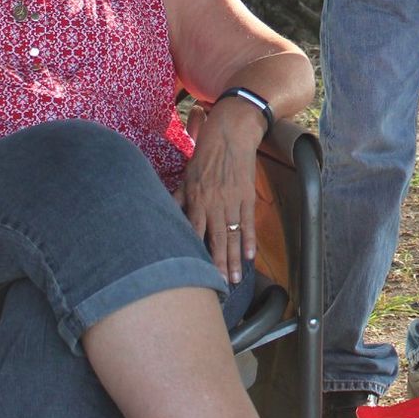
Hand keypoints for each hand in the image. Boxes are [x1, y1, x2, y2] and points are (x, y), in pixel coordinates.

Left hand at [182, 102, 262, 283]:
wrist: (232, 132)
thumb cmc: (206, 151)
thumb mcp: (187, 174)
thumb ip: (179, 197)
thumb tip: (168, 214)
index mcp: (196, 198)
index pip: (194, 233)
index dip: (197, 254)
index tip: (197, 273)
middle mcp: (214, 203)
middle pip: (216, 240)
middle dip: (219, 264)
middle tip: (221, 285)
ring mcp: (233, 201)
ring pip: (233, 235)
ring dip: (234, 258)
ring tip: (236, 277)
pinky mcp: (247, 196)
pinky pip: (248, 222)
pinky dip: (249, 239)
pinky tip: (250, 255)